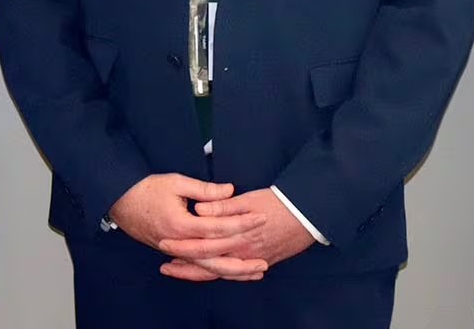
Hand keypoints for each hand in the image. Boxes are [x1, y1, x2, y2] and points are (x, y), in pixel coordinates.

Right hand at [107, 174, 266, 280]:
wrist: (120, 201)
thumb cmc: (146, 189)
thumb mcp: (175, 182)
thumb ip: (204, 190)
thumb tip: (230, 191)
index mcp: (180, 224)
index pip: (217, 228)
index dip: (240, 223)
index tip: (259, 218)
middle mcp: (179, 243)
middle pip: (215, 258)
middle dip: (241, 260)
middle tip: (264, 260)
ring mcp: (175, 250)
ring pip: (207, 268)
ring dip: (232, 272)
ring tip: (254, 272)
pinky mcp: (174, 252)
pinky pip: (198, 267)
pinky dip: (216, 271)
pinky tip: (230, 272)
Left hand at [157, 188, 314, 280]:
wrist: (309, 214)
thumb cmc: (279, 202)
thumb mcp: (249, 198)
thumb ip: (223, 206)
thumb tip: (200, 210)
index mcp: (237, 235)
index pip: (203, 244)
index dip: (182, 246)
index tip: (164, 244)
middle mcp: (243, 252)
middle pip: (208, 264)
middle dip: (185, 266)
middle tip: (165, 265)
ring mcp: (253, 259)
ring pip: (220, 272)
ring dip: (199, 273)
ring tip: (180, 270)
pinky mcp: (262, 261)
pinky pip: (236, 274)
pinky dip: (221, 275)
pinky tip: (210, 273)